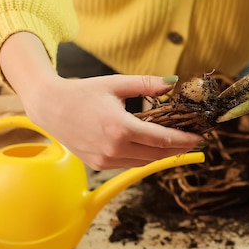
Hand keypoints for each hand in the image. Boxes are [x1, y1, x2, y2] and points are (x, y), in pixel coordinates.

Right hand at [29, 75, 203, 169]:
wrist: (49, 107)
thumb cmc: (82, 92)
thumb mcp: (116, 84)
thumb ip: (147, 84)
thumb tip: (173, 83)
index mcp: (120, 128)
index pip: (162, 139)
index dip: (184, 139)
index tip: (200, 137)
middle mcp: (114, 148)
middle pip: (157, 154)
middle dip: (178, 148)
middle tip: (194, 140)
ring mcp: (105, 160)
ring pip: (145, 162)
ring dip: (162, 154)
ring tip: (177, 143)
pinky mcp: (99, 165)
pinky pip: (130, 163)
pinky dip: (144, 156)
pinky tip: (153, 146)